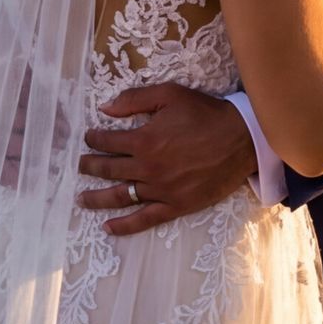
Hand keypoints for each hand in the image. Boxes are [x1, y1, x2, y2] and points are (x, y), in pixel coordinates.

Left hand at [77, 84, 261, 236]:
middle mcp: (148, 168)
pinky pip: (145, 219)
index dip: (94, 139)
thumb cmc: (206, 114)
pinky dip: (124, 225)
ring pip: (120, 196)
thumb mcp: (170, 95)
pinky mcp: (176, 206)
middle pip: (108, 170)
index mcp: (144, 141)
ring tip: (81, 199)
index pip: (107, 142)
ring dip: (97, 198)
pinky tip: (108, 228)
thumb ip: (134, 100)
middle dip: (89, 166)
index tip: (89, 138)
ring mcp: (161, 190)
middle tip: (80, 165)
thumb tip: (104, 108)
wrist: (242, 139)